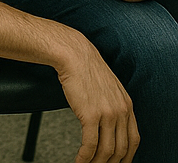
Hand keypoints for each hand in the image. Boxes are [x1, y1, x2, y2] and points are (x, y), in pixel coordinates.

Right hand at [57, 35, 138, 162]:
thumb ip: (114, 104)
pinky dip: (85, 157)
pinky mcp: (90, 115)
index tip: (118, 162)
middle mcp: (120, 112)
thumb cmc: (85, 68)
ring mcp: (107, 114)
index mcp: (127, 105)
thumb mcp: (108, 87)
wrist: (73, 54)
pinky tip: (80, 160)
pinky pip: (90, 144)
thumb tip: (109, 122)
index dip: (126, 156)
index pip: (133, 140)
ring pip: (106, 150)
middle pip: (121, 149)